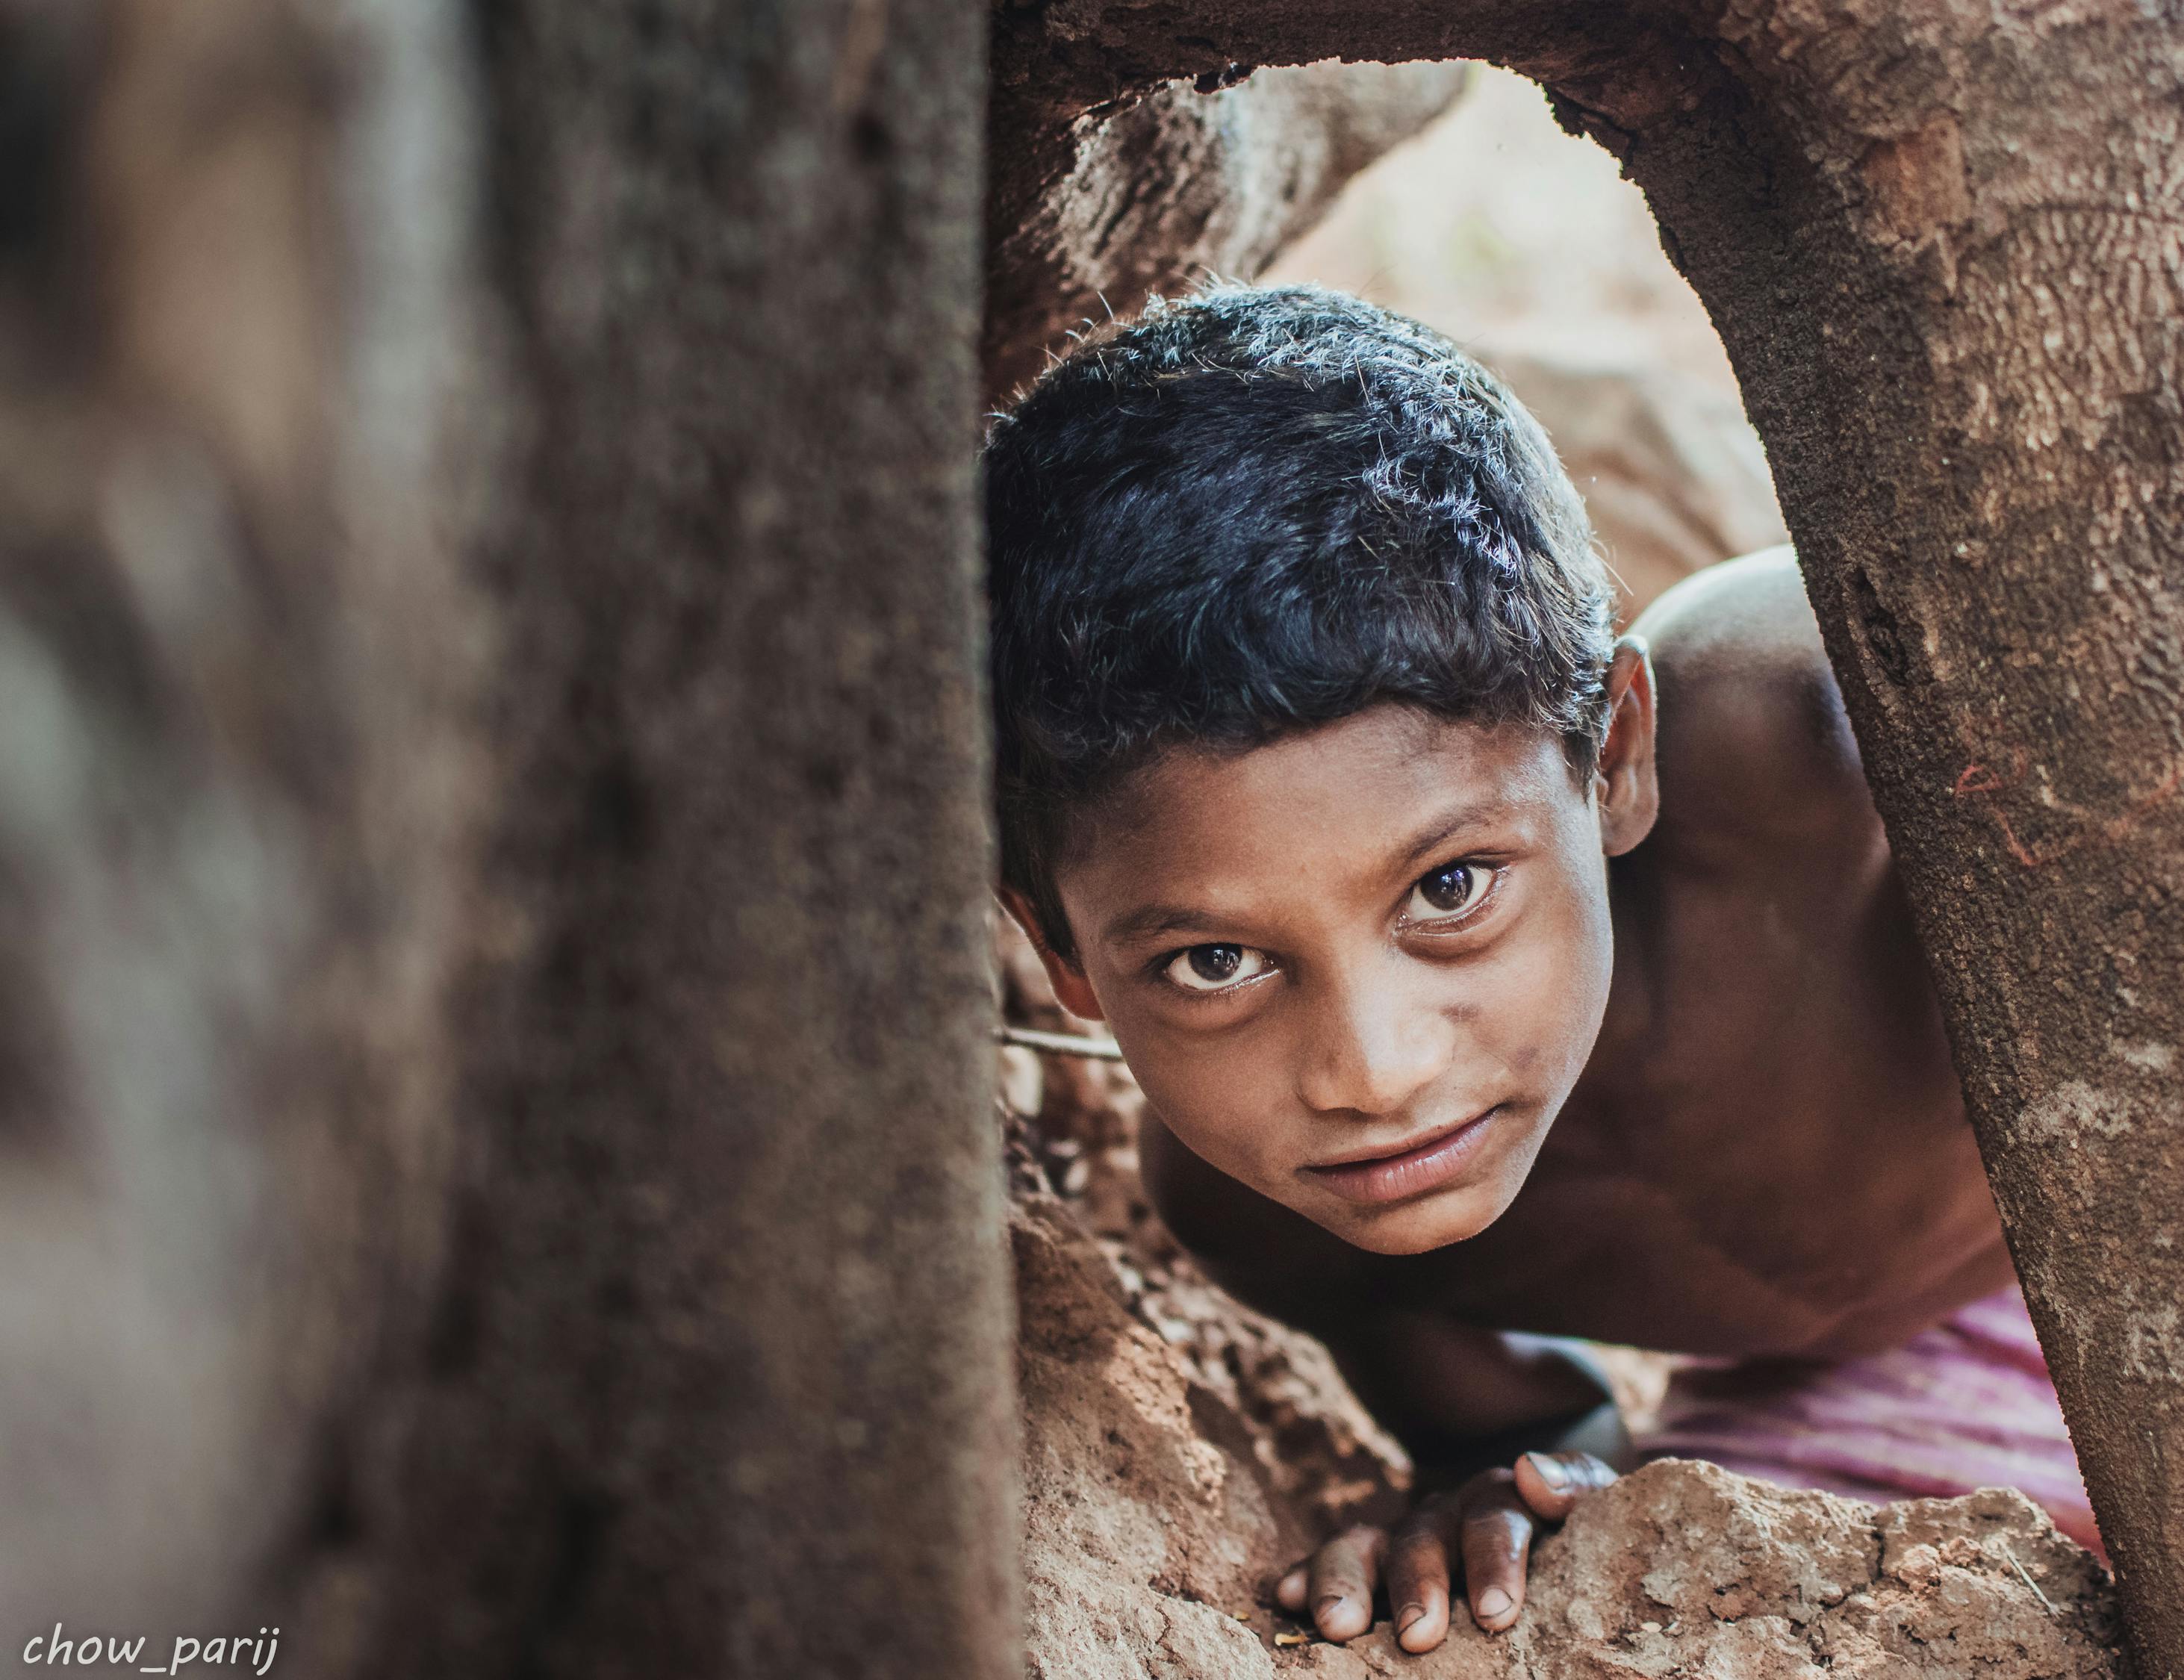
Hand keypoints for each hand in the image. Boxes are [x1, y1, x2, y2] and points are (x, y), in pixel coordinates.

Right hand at [1274, 1451, 1615, 1650]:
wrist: (1550, 1505)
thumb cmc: (1576, 1524)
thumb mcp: (1596, 1504)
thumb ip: (1573, 1486)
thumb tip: (1531, 1473)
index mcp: (1504, 1497)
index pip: (1495, 1516)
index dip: (1493, 1560)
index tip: (1497, 1614)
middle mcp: (1447, 1510)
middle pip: (1423, 1534)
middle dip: (1416, 1584)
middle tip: (1417, 1637)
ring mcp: (1407, 1533)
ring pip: (1368, 1541)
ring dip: (1347, 1579)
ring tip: (1335, 1625)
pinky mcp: (1378, 1558)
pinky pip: (1337, 1557)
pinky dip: (1308, 1574)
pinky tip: (1285, 1599)